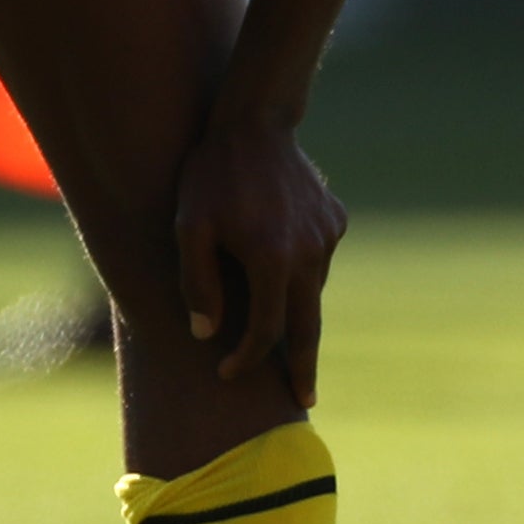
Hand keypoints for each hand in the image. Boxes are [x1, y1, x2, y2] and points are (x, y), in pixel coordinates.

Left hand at [173, 113, 342, 405]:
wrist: (253, 122)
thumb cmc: (210, 176)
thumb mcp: (188, 227)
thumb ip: (197, 283)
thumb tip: (205, 334)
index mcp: (272, 259)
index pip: (266, 330)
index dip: (246, 358)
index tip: (227, 373)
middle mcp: (309, 253)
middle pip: (308, 326)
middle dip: (304, 367)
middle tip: (305, 400)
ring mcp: (327, 236)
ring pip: (310, 290)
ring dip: (291, 308)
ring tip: (267, 313)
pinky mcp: (335, 220)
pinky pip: (316, 259)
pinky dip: (298, 270)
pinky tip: (275, 253)